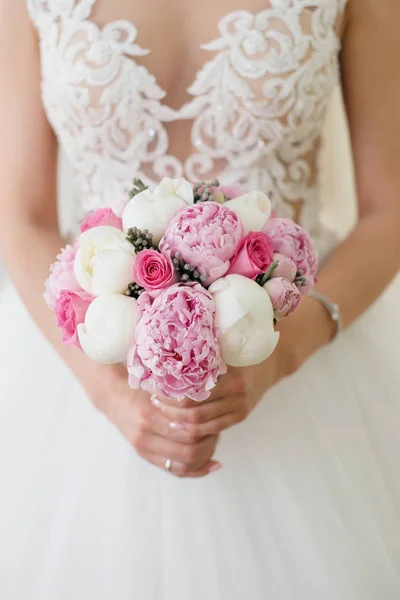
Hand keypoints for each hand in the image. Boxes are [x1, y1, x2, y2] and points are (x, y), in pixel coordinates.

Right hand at [86, 365, 221, 477]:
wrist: (113, 397)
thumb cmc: (140, 386)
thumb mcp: (158, 384)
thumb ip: (179, 392)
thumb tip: (211, 396)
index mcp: (149, 414)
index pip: (188, 430)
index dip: (207, 426)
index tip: (216, 416)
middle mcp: (145, 435)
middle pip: (188, 449)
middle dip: (209, 442)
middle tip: (217, 429)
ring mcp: (144, 448)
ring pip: (184, 464)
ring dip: (204, 455)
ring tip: (213, 442)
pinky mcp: (146, 456)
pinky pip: (175, 471)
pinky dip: (196, 470)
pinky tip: (212, 464)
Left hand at [152, 297, 333, 436]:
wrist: (274, 359)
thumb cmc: (241, 344)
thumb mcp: (224, 339)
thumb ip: (201, 341)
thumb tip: (164, 336)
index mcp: (230, 371)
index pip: (192, 389)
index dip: (169, 390)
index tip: (153, 384)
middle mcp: (237, 392)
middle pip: (193, 410)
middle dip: (168, 408)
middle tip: (152, 399)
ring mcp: (239, 407)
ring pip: (200, 424)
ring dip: (176, 420)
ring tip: (160, 412)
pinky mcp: (240, 416)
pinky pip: (212, 430)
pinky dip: (192, 430)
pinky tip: (177, 424)